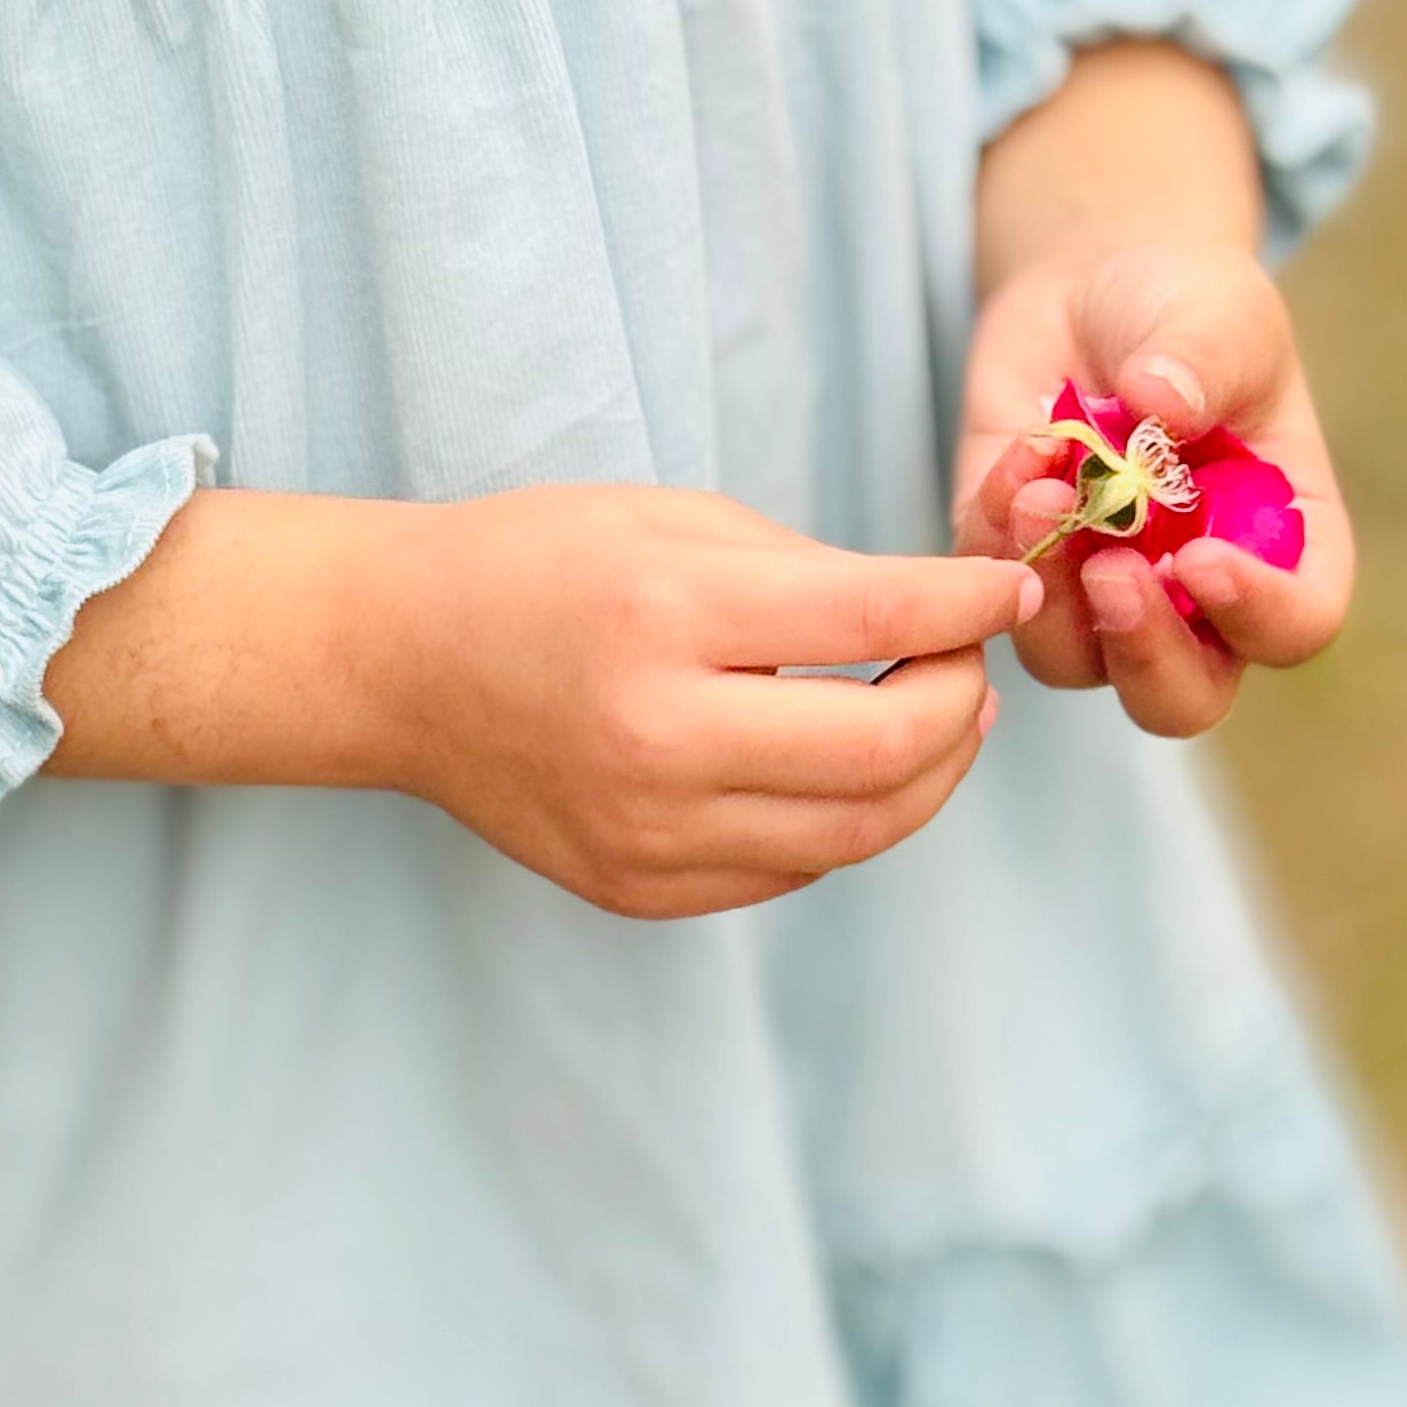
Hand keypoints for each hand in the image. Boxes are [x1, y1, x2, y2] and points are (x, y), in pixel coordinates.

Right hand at [382, 486, 1038, 918]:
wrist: (397, 662)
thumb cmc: (537, 566)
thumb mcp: (672, 518)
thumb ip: (812, 573)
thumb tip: (942, 623)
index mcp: (665, 614)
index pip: (874, 622)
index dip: (967, 606)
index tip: (1009, 589)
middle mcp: (658, 736)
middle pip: (888, 750)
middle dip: (960, 702)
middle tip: (965, 664)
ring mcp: (647, 830)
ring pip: (857, 832)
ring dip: (925, 773)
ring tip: (932, 719)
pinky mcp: (639, 887)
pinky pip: (792, 871)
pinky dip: (844, 820)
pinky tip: (842, 770)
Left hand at [953, 242, 1352, 737]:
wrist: (1088, 289)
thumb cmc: (1182, 309)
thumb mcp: (1216, 312)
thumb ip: (1203, 359)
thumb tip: (1161, 404)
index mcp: (1281, 545)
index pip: (1292, 626)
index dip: (1257, 616)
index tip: (1203, 558)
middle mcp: (1195, 597)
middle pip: (1180, 697)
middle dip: (1143, 655)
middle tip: (1109, 572)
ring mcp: (1100, 594)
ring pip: (1071, 662)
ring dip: (1048, 594)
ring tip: (1040, 484)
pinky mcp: (1017, 567)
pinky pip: (993, 596)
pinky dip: (994, 537)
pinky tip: (1015, 455)